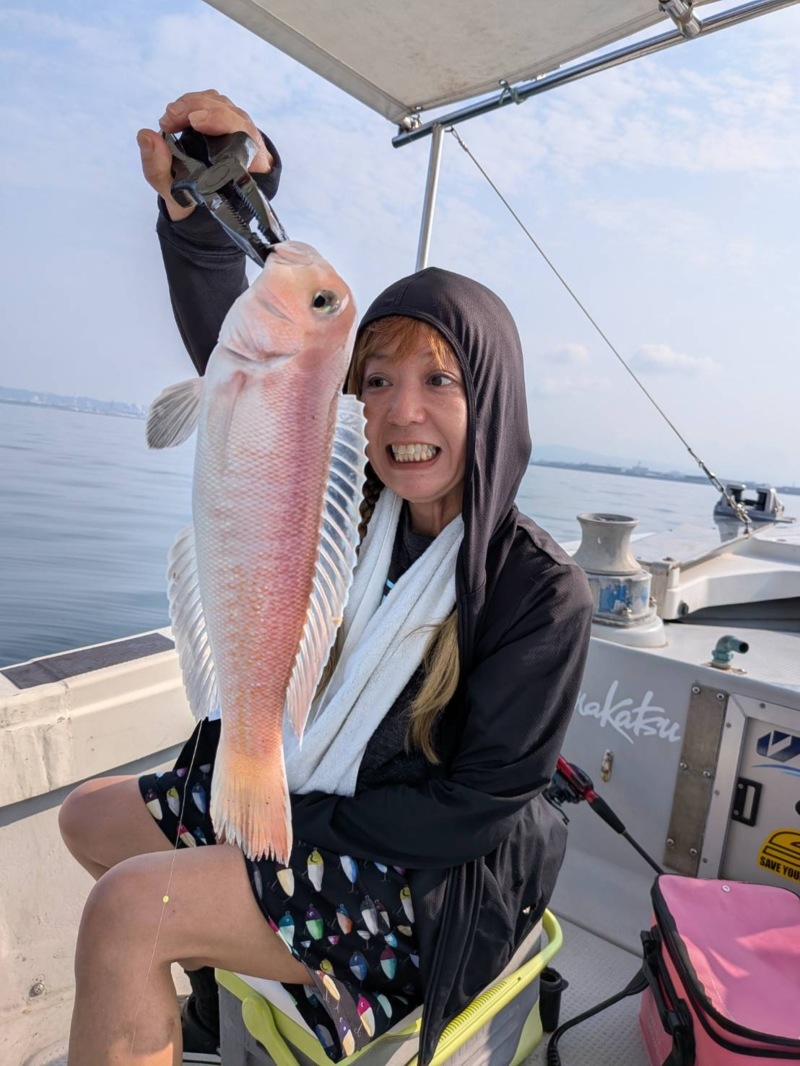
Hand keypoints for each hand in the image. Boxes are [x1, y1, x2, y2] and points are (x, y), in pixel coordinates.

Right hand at [137, 90, 273, 221]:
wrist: (207, 200)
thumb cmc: (193, 198)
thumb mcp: (172, 193)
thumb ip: (158, 169)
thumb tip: (146, 135)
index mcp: (248, 168)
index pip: (243, 134)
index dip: (220, 121)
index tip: (195, 121)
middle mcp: (248, 145)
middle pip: (230, 113)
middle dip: (197, 108)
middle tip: (168, 120)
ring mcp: (239, 129)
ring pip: (220, 104)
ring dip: (191, 104)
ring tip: (168, 119)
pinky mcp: (226, 120)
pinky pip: (213, 102)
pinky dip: (192, 103)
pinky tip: (176, 115)